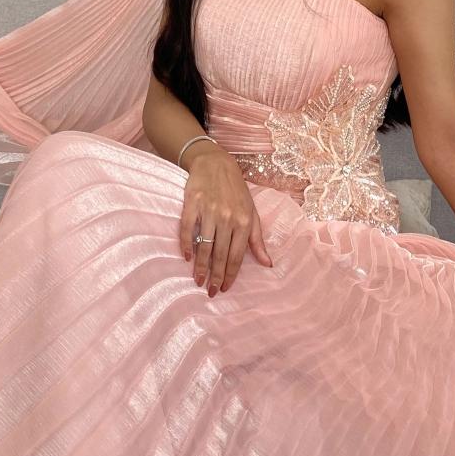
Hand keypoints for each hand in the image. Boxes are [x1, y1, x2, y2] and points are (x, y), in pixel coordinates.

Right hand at [179, 146, 272, 296]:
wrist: (216, 163)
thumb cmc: (236, 191)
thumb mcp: (251, 212)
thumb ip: (257, 239)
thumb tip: (268, 264)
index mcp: (244, 221)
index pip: (237, 255)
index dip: (230, 274)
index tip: (225, 288)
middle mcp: (228, 217)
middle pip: (220, 254)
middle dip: (215, 276)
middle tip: (211, 292)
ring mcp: (209, 210)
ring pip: (204, 245)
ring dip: (200, 266)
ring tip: (198, 280)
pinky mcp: (193, 203)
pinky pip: (187, 228)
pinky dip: (186, 244)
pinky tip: (186, 257)